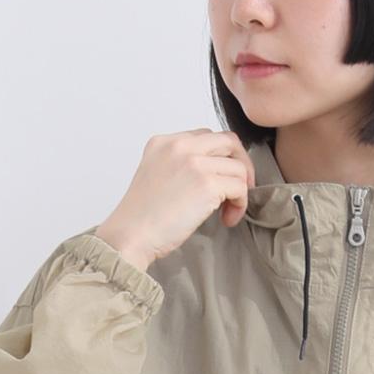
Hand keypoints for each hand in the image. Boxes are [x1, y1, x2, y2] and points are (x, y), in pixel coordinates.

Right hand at [95, 128, 256, 268]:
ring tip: (227, 212)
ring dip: (240, 191)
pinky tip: (227, 219)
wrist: (131, 235)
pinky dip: (240, 205)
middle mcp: (180, 146)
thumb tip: (214, 172)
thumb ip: (180, 165)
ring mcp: (194, 163)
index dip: (222, 158)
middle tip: (237, 191)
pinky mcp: (207, 184)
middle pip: (229, 142)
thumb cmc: (142, 217)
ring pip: (238, 167)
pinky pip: (240, 187)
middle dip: (241, 166)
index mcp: (165, 142)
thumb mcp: (156, 175)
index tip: (221, 180)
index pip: (207, 137)